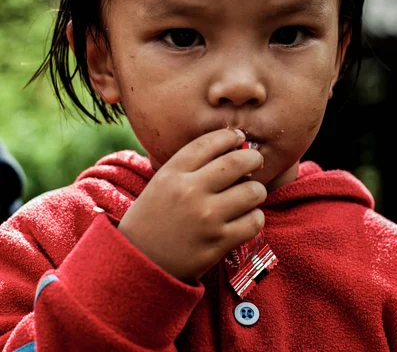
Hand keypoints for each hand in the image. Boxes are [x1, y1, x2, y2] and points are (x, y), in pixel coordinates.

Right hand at [118, 128, 265, 281]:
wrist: (139, 262)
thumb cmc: (152, 217)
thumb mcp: (161, 182)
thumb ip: (189, 165)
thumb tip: (229, 148)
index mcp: (172, 173)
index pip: (209, 143)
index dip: (229, 136)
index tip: (239, 137)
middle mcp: (190, 191)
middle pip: (237, 162)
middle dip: (253, 158)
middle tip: (255, 161)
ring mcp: (206, 218)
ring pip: (252, 192)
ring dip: (256, 190)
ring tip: (250, 194)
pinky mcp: (218, 243)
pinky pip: (253, 222)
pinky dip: (255, 217)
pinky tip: (247, 217)